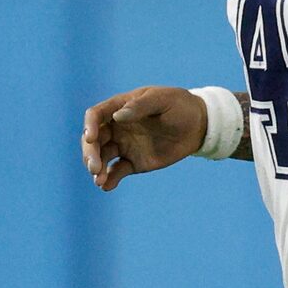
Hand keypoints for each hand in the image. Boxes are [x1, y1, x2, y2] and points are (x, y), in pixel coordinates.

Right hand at [83, 86, 208, 190]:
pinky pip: (116, 172)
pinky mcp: (133, 163)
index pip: (96, 115)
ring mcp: (124, 145)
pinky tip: (107, 187)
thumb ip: (140, 106)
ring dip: (97, 169)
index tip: (91, 138)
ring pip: (101, 157)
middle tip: (94, 168)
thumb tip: (118, 117)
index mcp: (120, 107)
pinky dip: (110, 180)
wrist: (198, 127)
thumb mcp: (163, 100)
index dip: (90, 126)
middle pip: (94, 140)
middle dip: (90, 153)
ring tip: (99, 180)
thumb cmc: (180, 106)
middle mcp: (117, 127)